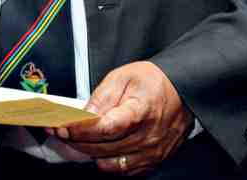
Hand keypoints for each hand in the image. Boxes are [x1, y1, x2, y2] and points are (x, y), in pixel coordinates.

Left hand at [52, 61, 192, 174]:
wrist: (183, 92)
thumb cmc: (153, 82)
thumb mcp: (124, 77)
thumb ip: (101, 97)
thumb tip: (82, 115)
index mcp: (140, 111)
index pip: (104, 128)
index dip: (80, 129)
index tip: (62, 126)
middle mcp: (147, 137)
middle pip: (101, 148)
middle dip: (76, 140)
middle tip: (63, 130)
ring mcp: (151, 153)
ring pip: (108, 164)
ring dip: (90, 152)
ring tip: (84, 137)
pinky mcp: (152, 162)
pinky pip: (122, 171)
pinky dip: (107, 161)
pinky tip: (102, 147)